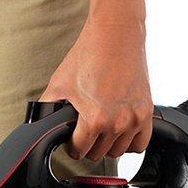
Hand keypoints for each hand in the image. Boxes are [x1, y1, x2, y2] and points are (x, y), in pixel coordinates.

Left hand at [40, 18, 151, 159]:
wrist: (116, 34)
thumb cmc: (89, 55)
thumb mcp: (59, 84)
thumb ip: (47, 109)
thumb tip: (40, 126)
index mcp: (95, 119)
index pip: (79, 151)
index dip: (71, 145)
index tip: (72, 137)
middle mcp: (117, 122)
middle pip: (98, 154)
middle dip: (89, 144)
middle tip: (86, 129)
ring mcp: (134, 118)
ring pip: (118, 151)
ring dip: (108, 144)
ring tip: (101, 128)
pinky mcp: (147, 112)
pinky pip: (140, 144)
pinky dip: (130, 142)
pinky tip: (120, 132)